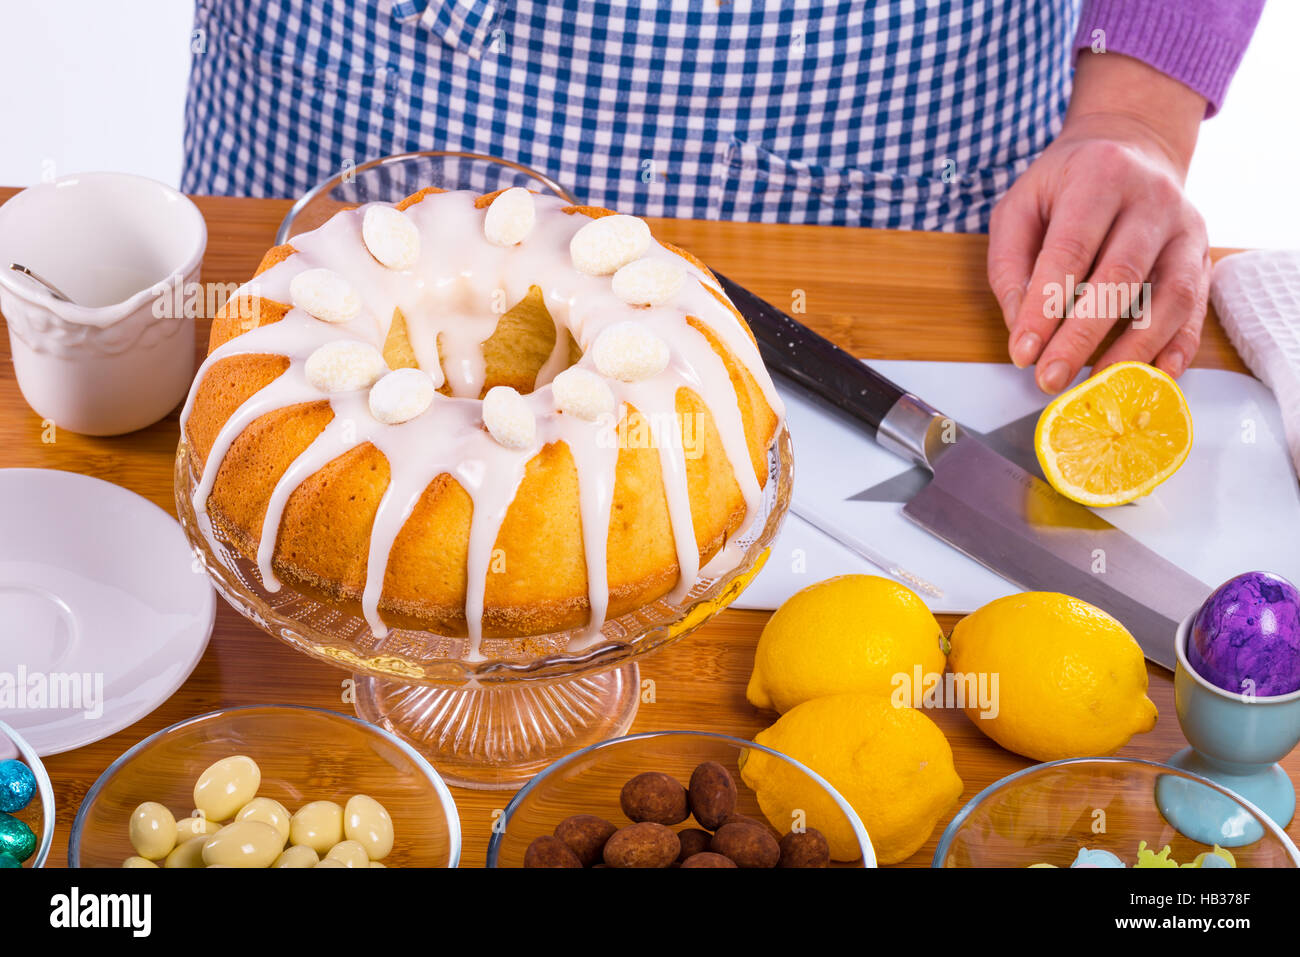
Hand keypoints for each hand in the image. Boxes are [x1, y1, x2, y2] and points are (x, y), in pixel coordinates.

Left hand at [987, 52, 1209, 392]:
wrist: (1130, 146)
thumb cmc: (1065, 184)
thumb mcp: (1020, 206)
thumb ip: (1010, 264)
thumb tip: (1020, 327)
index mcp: (1098, 177)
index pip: (1069, 251)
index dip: (1045, 308)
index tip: (1023, 353)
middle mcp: (1151, 198)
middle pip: (1121, 276)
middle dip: (1083, 336)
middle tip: (1052, 377)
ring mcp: (1185, 226)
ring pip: (1170, 295)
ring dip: (1134, 348)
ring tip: (1101, 385)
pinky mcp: (1202, 252)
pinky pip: (1197, 305)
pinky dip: (1180, 344)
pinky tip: (1158, 374)